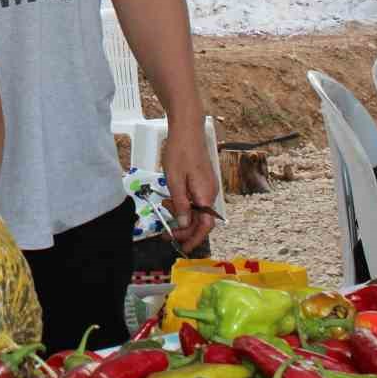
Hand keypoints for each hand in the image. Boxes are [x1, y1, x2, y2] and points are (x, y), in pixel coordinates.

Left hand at [162, 124, 217, 251]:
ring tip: (166, 211)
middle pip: (201, 220)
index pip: (205, 225)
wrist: (187, 129)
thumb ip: (181, 204)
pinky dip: (184, 205)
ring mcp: (208, 186)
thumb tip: (185, 224)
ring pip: (197, 210)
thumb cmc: (179, 152)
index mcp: (206, 194)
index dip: (195, 238)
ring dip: (182, 216)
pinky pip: (196, 199)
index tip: (184, 247)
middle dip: (185, 229)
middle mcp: (211, 192)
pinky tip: (172, 200)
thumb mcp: (174, 180)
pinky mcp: (203, 181)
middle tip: (167, 234)